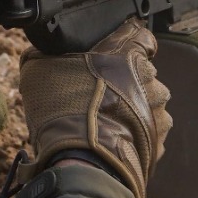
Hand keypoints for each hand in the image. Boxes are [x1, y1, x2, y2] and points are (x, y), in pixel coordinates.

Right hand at [17, 18, 172, 197]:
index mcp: (129, 54)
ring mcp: (159, 113)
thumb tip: (41, 50)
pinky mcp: (158, 142)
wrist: (81, 161)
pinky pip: (147, 134)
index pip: (141, 36)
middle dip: (124, 83)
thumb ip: (47, 54)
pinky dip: (132, 136)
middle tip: (98, 96)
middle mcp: (152, 81)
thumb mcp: (39, 68)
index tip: (116, 52)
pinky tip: (111, 140)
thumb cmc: (63, 109)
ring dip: (130, 111)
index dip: (127, 42)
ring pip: (147, 105)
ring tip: (104, 123)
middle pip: (142, 74)